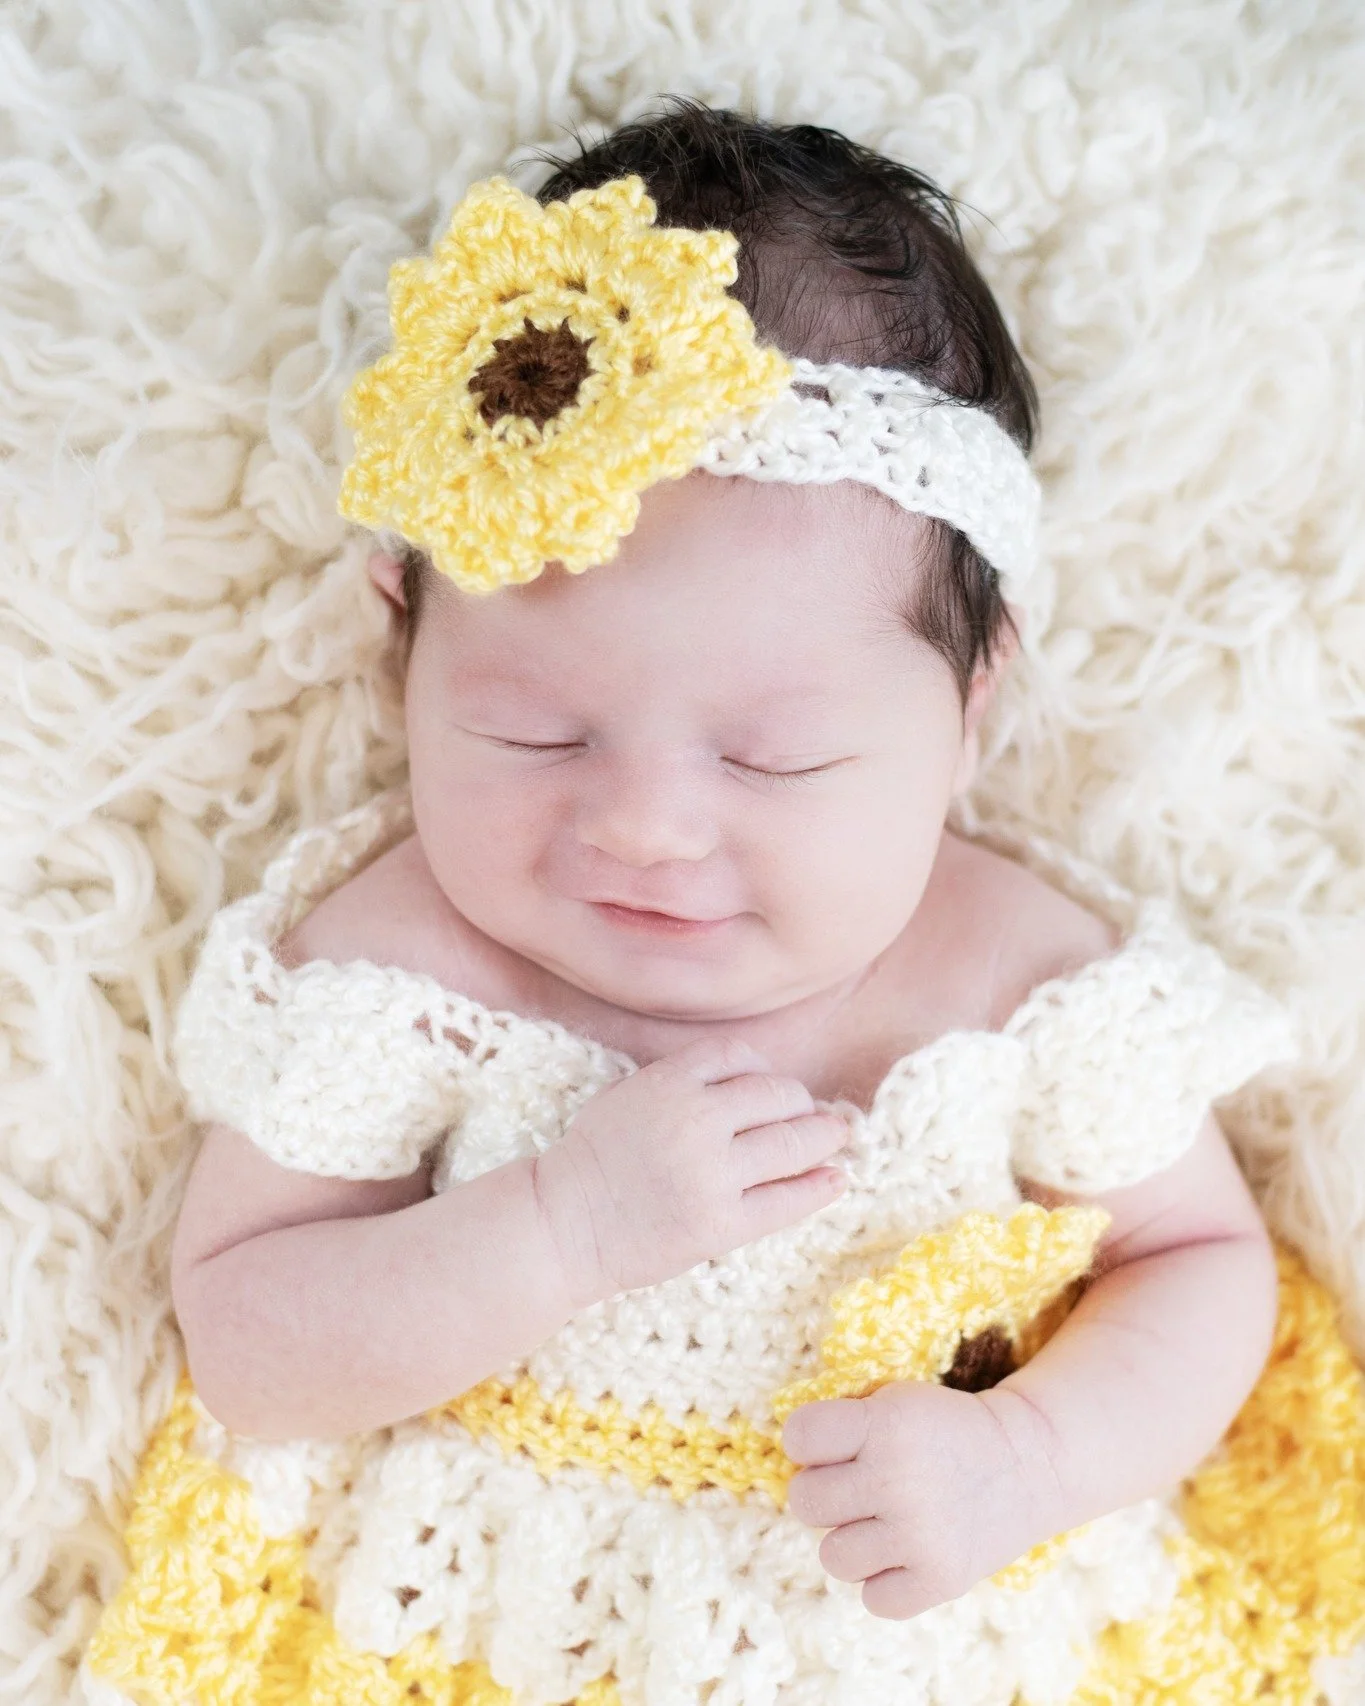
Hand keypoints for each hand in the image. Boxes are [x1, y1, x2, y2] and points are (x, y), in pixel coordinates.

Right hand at [532, 1034, 852, 1305]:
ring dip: (824, 1136)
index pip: (740, 1056)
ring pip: (792, 1143)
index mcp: (669, 1082)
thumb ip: (679, 1081)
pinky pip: (786, 1200)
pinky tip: (835, 1179)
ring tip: (839, 1136)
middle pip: (777, 1095)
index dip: (765, 1069)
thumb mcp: (626, 1095)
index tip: (776, 1085)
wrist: (563, 1225)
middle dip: (802, 1103)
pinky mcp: (720, 1223)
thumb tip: (746, 1079)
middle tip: (817, 1113)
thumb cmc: (591, 1161)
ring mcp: (711, 1173)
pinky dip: (819, 1188)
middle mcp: (696, 1120)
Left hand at [781, 1380, 1063, 1619]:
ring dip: (852, 1541)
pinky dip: (885, 1581)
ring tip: (883, 1521)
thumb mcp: (895, 1402)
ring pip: (832, 1557)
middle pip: (806, 1501)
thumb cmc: (941, 1431)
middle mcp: (897, 1479)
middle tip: (858, 1488)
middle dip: (824, 1494)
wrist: (1025, 1462)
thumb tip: (786, 1468)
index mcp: (885, 1424)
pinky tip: (906, 1553)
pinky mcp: (940, 1580)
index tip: (830, 1446)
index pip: (800, 1436)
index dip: (807, 1442)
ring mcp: (919, 1535)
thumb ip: (841, 1427)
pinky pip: (872, 1599)